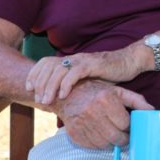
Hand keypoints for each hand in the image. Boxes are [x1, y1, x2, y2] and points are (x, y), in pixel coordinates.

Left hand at [26, 47, 147, 103]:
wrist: (130, 61)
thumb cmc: (110, 73)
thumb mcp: (89, 79)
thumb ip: (76, 86)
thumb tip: (62, 101)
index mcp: (71, 60)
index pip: (45, 62)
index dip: (34, 74)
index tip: (29, 88)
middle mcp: (74, 58)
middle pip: (48, 66)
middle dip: (39, 83)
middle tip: (38, 100)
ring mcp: (82, 61)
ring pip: (58, 71)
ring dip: (50, 87)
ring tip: (47, 101)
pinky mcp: (92, 65)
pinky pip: (74, 74)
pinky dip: (66, 84)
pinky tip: (63, 96)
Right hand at [52, 80, 153, 149]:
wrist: (68, 95)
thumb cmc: (97, 92)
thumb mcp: (118, 91)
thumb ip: (136, 101)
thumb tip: (152, 111)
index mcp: (105, 99)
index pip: (125, 123)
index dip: (130, 127)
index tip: (130, 127)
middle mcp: (92, 112)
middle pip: (116, 137)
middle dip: (123, 139)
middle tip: (125, 136)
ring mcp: (82, 124)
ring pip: (104, 144)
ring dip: (112, 143)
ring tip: (113, 136)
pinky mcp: (74, 133)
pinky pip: (92, 147)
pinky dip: (99, 145)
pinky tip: (101, 136)